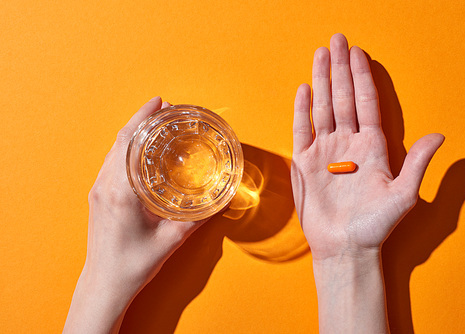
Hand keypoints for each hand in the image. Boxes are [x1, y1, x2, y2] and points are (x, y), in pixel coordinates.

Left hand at [64, 97, 207, 333]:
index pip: (128, 142)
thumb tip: (218, 201)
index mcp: (121, 192)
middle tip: (164, 109)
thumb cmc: (133, 265)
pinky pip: (111, 163)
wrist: (105, 284)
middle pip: (120, 141)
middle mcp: (105, 186)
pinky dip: (126, 149)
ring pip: (113, 151)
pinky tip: (141, 151)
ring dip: (133, 133)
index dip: (143, 118)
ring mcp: (97, 191)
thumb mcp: (171, 241)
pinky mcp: (97, 197)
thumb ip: (197, 218)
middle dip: (141, 120)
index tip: (159, 102)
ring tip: (155, 125)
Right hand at [291, 34, 443, 260]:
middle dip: (340, 68)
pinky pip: (302, 130)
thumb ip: (417, 163)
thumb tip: (439, 135)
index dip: (362, 77)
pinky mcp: (305, 163)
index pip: (366, 103)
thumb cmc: (375, 225)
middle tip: (338, 40)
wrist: (345, 246)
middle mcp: (348, 144)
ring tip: (321, 55)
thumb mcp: (403, 194)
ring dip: (321, 81)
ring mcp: (325, 152)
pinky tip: (305, 90)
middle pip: (343, 98)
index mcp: (372, 147)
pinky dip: (302, 110)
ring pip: (323, 108)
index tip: (359, 53)